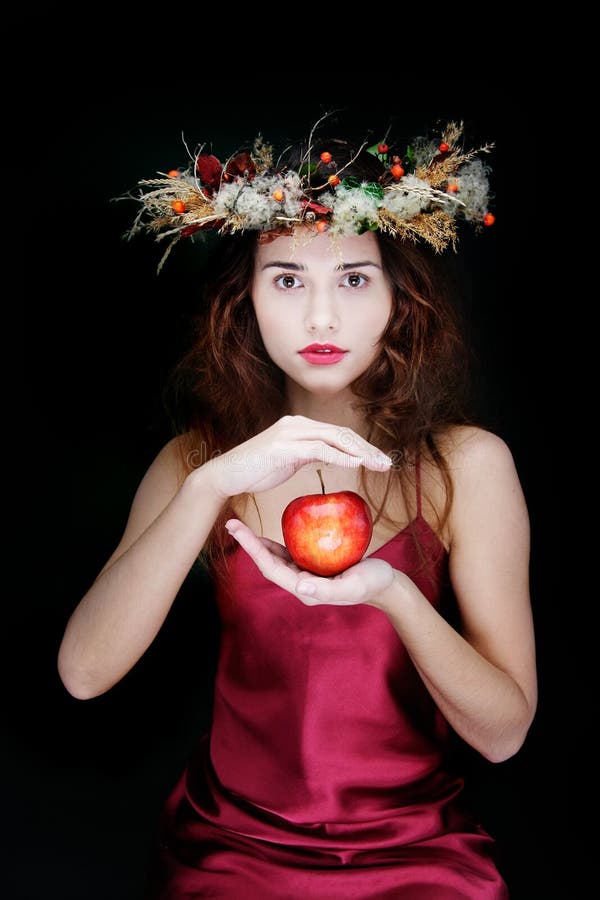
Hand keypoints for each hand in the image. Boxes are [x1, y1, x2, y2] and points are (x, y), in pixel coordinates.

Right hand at [205, 415, 391, 498]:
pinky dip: (340, 456)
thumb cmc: (255, 470)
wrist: (225, 475)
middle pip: (341, 433)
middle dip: (368, 448)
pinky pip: (319, 450)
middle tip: (387, 464)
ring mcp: (289, 433)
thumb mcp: (288, 460)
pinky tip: (356, 464)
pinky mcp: (283, 446)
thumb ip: (308, 454)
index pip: (338, 433)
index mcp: (299, 426)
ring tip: (378, 465)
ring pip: (334, 438)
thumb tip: (329, 457)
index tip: (379, 461)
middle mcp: (296, 423)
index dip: (362, 446)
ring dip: (360, 452)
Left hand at [225, 519, 395, 606]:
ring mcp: (306, 574)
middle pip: (268, 562)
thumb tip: (300, 587)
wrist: (386, 584)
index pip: (271, 568)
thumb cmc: (372, 584)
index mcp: (304, 590)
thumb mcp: (354, 586)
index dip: (253, 550)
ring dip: (258, 543)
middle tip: (232, 523)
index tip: (239, 532)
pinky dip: (278, 541)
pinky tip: (273, 529)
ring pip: (276, 557)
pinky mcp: (314, 566)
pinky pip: (291, 552)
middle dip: (248, 544)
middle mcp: (301, 583)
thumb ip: (327, 590)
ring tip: (242, 527)